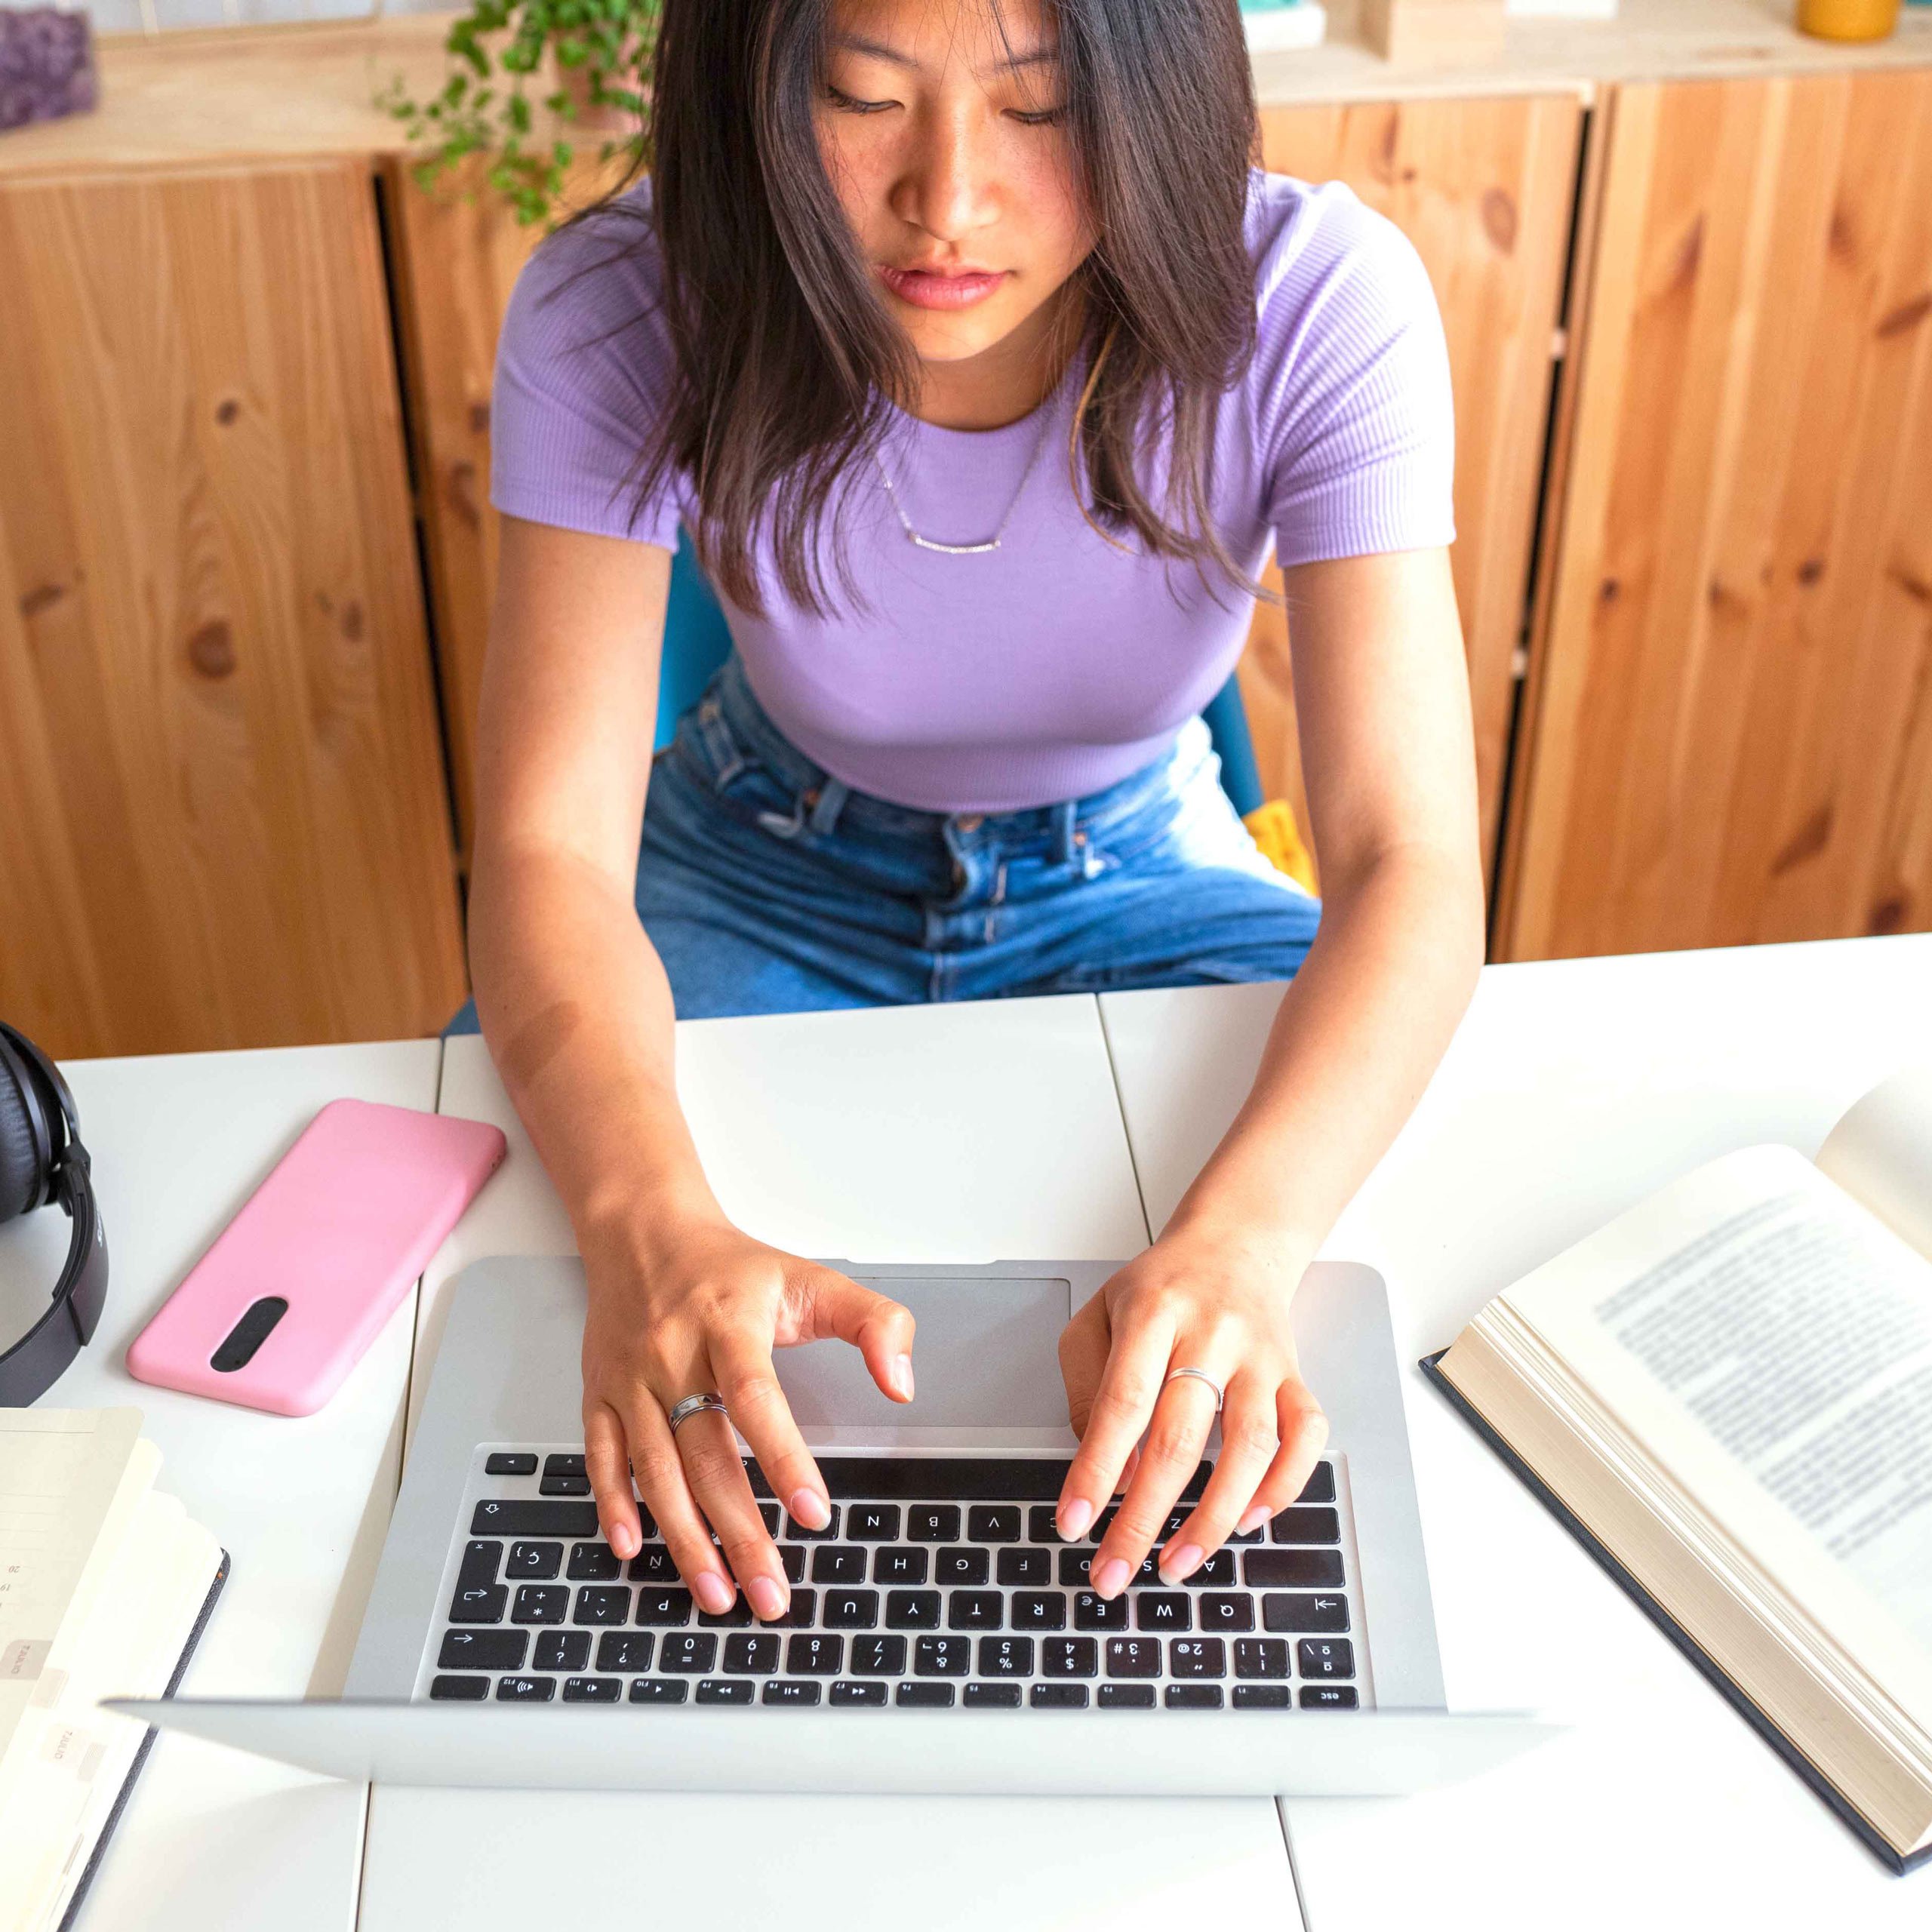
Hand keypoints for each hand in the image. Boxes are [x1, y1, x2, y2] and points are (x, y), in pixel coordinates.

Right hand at [579, 1213, 914, 1620]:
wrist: (643, 1231)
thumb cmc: (734, 1267)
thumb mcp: (813, 1278)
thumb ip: (874, 1323)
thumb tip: (902, 1385)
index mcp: (729, 1322)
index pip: (756, 1396)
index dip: (784, 1457)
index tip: (815, 1514)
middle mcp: (673, 1353)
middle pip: (706, 1454)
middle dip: (740, 1533)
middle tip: (771, 1592)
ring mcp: (631, 1378)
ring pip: (655, 1470)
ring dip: (685, 1539)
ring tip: (719, 1594)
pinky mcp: (600, 1394)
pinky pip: (602, 1458)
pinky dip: (614, 1505)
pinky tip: (633, 1548)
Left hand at [1055, 1224, 1326, 1594]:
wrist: (1234, 1244)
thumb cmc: (1158, 1290)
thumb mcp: (1098, 1318)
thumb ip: (1090, 1388)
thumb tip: (1105, 1468)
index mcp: (1153, 1313)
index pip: (1122, 1404)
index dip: (1095, 1470)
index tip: (1073, 1524)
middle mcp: (1211, 1334)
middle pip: (1179, 1438)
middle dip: (1142, 1517)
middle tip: (1116, 1572)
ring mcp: (1261, 1356)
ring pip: (1249, 1445)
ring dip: (1213, 1516)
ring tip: (1178, 1562)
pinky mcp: (1296, 1374)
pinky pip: (1306, 1436)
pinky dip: (1284, 1485)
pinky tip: (1250, 1520)